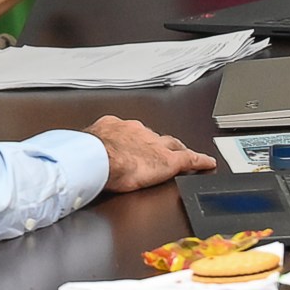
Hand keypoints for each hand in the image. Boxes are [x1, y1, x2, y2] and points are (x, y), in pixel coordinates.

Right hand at [84, 115, 215, 192]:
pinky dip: (200, 161)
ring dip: (176, 149)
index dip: (136, 140)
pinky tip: (207, 163)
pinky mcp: (169, 160)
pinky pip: (190, 159)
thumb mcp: (86, 148)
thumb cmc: (89, 155)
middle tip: (158, 152)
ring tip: (184, 154)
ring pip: (171, 145)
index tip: (134, 146)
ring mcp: (154, 144)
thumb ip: (91, 150)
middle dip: (157, 143)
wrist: (99, 158)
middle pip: (153, 137)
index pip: (131, 132)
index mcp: (116, 126)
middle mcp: (137, 131)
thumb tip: (83, 157)